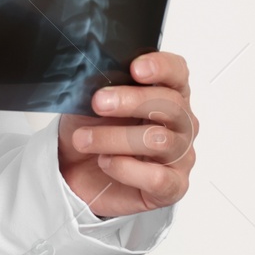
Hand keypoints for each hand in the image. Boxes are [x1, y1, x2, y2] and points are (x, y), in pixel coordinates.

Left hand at [58, 51, 197, 217]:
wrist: (74, 169)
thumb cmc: (91, 129)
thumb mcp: (89, 100)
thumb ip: (101, 84)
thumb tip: (98, 73)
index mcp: (166, 93)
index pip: (177, 72)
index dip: (161, 67)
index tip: (135, 69)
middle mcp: (181, 123)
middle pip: (171, 104)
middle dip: (130, 101)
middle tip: (98, 103)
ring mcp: (181, 156)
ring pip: (159, 140)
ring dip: (114, 138)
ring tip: (85, 139)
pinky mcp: (173, 187)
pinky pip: (158, 177)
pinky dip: (126, 168)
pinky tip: (106, 162)